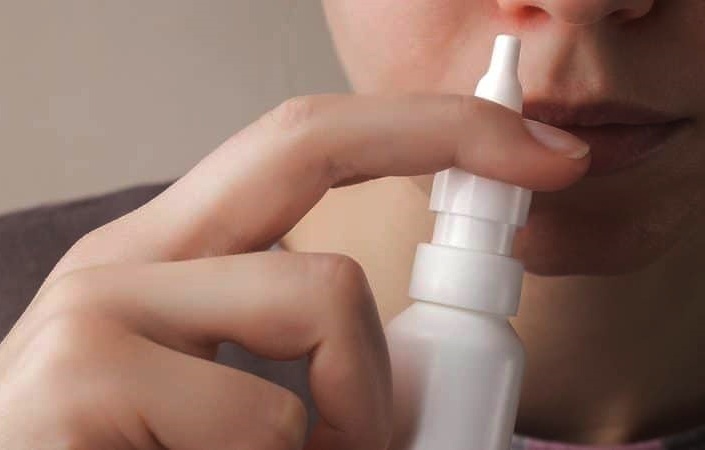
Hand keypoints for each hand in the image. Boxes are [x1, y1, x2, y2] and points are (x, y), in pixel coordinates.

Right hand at [0, 94, 588, 449]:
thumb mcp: (228, 387)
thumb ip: (299, 345)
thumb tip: (410, 344)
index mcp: (170, 254)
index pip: (303, 143)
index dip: (425, 125)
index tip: (536, 148)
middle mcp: (126, 258)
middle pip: (305, 145)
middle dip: (440, 143)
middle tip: (506, 234)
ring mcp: (96, 309)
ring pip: (320, 296)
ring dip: (359, 408)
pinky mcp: (81, 380)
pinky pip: (269, 417)